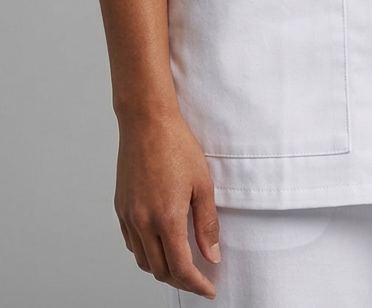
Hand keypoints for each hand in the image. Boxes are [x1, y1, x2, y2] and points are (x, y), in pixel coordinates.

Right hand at [114, 106, 220, 297]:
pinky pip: (131, 242)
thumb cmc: (176, 145)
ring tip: (181, 264)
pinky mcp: (120, 207)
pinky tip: (159, 243)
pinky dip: (146, 252)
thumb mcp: (203, 184)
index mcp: (166, 218)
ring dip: (162, 268)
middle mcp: (143, 221)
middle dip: (181, 281)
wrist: (146, 121)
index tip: (209, 289)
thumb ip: (207, 224)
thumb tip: (212, 255)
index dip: (196, 284)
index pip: (180, 268)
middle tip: (199, 278)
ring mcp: (129, 215)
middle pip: (160, 270)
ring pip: (143, 260)